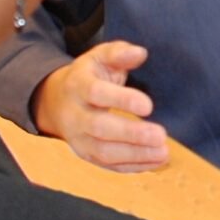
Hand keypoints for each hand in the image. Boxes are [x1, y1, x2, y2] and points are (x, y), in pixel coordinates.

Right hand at [32, 40, 169, 171]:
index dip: (121, 100)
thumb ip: (120, 53)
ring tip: (163, 152)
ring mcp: (78, 138)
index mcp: (78, 85)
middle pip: (99, 128)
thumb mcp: (100, 57)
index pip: (96, 93)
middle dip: (131, 134)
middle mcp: (74, 114)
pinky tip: (156, 161)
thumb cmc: (89, 76)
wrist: (56, 102)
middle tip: (161, 135)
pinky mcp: (87, 155)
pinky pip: (109, 165)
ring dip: (135, 154)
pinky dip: (134, 166)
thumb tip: (140, 53)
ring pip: (104, 152)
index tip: (149, 106)